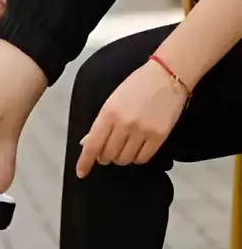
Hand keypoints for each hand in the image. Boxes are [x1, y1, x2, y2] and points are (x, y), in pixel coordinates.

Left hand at [76, 61, 187, 177]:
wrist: (167, 76)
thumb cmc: (138, 86)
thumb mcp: (113, 101)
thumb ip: (100, 123)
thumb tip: (87, 144)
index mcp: (108, 113)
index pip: (92, 145)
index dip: (85, 162)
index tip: (81, 173)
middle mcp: (124, 124)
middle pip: (108, 156)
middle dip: (105, 156)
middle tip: (109, 149)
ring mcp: (142, 131)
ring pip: (124, 159)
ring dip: (121, 157)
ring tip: (126, 145)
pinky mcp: (158, 137)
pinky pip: (142, 158)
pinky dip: (137, 157)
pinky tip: (138, 148)